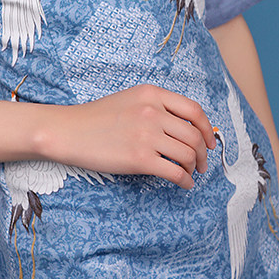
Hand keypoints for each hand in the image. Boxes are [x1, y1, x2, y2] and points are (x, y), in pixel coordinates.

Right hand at [42, 83, 215, 189]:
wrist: (69, 131)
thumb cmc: (97, 118)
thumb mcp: (130, 99)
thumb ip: (157, 107)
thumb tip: (186, 128)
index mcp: (152, 94)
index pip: (194, 110)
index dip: (207, 128)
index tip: (209, 142)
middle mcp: (152, 112)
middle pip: (194, 135)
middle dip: (203, 153)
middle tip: (201, 164)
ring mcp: (146, 135)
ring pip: (187, 154)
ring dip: (193, 167)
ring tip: (189, 173)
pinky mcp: (139, 159)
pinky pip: (175, 172)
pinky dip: (184, 181)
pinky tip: (183, 184)